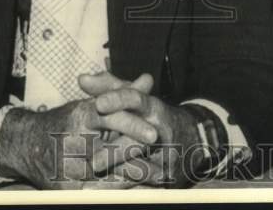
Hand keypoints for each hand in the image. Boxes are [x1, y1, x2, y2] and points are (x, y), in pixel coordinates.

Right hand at [0, 87, 158, 188]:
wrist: (26, 144)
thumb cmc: (65, 121)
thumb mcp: (92, 102)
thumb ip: (122, 92)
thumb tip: (148, 80)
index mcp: (80, 115)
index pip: (110, 118)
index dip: (133, 126)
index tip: (154, 133)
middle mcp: (73, 141)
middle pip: (110, 151)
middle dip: (137, 158)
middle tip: (162, 165)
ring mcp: (68, 167)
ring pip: (106, 175)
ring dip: (134, 178)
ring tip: (159, 179)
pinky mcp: (66, 187)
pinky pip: (98, 191)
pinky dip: (120, 191)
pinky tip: (140, 192)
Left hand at [79, 72, 206, 187]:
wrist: (191, 137)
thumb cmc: (152, 115)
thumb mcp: (135, 98)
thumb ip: (109, 87)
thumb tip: (82, 78)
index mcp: (151, 107)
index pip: (136, 99)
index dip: (118, 99)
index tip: (98, 104)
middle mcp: (160, 129)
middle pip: (137, 140)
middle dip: (115, 152)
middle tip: (93, 163)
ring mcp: (166, 154)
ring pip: (140, 166)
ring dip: (116, 178)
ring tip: (90, 187)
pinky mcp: (166, 174)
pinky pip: (142, 184)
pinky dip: (120, 189)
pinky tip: (101, 193)